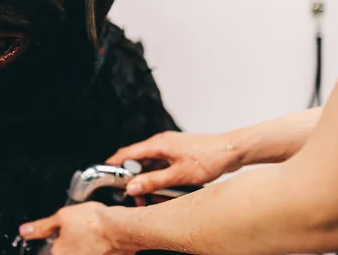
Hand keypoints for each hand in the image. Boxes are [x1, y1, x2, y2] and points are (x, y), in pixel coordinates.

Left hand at [19, 202, 134, 254]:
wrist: (122, 229)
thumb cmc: (95, 223)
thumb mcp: (62, 216)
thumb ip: (42, 226)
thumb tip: (24, 231)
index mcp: (58, 253)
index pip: (51, 248)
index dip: (56, 238)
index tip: (64, 231)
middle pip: (66, 251)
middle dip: (70, 242)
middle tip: (80, 230)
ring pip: (81, 251)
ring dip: (84, 245)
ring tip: (91, 234)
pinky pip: (95, 252)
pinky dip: (96, 248)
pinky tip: (100, 240)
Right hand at [107, 131, 239, 195]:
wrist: (231, 150)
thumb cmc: (209, 158)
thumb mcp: (179, 175)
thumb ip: (153, 181)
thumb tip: (132, 186)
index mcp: (158, 144)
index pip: (127, 153)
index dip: (114, 164)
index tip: (106, 174)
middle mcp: (161, 143)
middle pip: (137, 159)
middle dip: (131, 177)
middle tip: (132, 194)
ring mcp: (169, 147)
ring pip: (149, 163)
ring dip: (145, 177)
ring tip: (147, 194)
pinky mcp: (177, 152)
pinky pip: (159, 164)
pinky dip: (156, 175)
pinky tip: (160, 187)